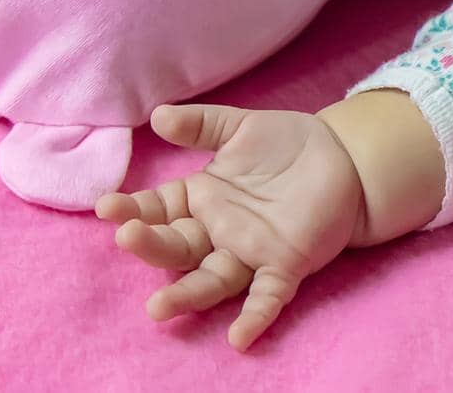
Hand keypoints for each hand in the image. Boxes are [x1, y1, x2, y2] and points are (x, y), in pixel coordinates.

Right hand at [95, 103, 367, 350]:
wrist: (345, 157)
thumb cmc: (286, 145)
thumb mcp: (240, 127)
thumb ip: (202, 124)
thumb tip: (158, 115)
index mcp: (202, 198)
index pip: (159, 209)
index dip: (133, 209)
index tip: (107, 207)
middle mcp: (219, 232)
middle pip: (178, 246)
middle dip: (151, 246)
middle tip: (127, 239)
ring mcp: (250, 252)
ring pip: (213, 279)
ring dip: (188, 295)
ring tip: (159, 309)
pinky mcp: (286, 265)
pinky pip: (268, 295)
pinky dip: (254, 316)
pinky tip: (239, 337)